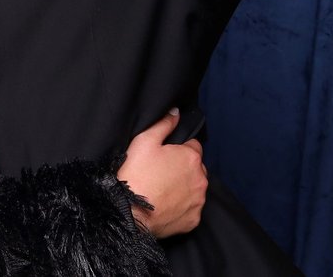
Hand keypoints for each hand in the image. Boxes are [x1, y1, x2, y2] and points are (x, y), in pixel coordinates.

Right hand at [118, 108, 205, 237]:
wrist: (131, 211)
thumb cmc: (137, 173)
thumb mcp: (144, 140)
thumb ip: (163, 124)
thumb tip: (176, 112)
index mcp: (191, 158)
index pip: (193, 146)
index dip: (178, 148)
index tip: (164, 154)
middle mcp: (201, 179)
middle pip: (196, 168)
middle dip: (183, 168)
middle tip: (160, 171)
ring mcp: (199, 201)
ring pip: (195, 189)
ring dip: (184, 187)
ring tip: (161, 188)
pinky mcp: (194, 219)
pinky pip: (191, 209)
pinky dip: (181, 206)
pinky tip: (165, 203)